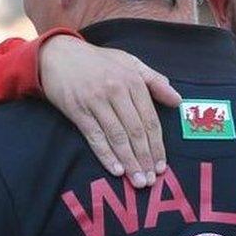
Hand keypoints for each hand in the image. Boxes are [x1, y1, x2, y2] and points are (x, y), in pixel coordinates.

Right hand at [39, 35, 180, 187]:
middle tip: (151, 180)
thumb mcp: (130, 63)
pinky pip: (95, 137)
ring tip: (138, 180)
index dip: (157, 145)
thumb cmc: (98, 61)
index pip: (150, 119)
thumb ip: (155, 81)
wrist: (58, 54)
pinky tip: (116, 170)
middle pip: (135, 131)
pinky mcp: (77, 110)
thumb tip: (177, 100)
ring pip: (117, 137)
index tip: (162, 165)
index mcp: (132, 81)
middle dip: (145, 158)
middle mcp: (116, 91)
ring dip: (129, 161)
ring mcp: (96, 101)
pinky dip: (106, 155)